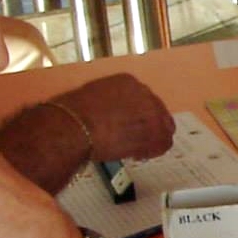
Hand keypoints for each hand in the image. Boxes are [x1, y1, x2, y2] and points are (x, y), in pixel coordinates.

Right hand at [56, 74, 175, 162]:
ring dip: (153, 140)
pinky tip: (138, 155)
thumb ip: (110, 103)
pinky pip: (163, 144)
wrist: (75, 128)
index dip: (138, 115)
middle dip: (150, 126)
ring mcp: (151, 112)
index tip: (132, 123)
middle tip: (139, 138)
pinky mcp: (154, 131)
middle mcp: (144, 93)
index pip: (143, 98)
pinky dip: (152, 151)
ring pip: (165, 129)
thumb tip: (112, 115)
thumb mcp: (92, 98)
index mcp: (128, 82)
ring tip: (139, 149)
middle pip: (158, 112)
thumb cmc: (73, 116)